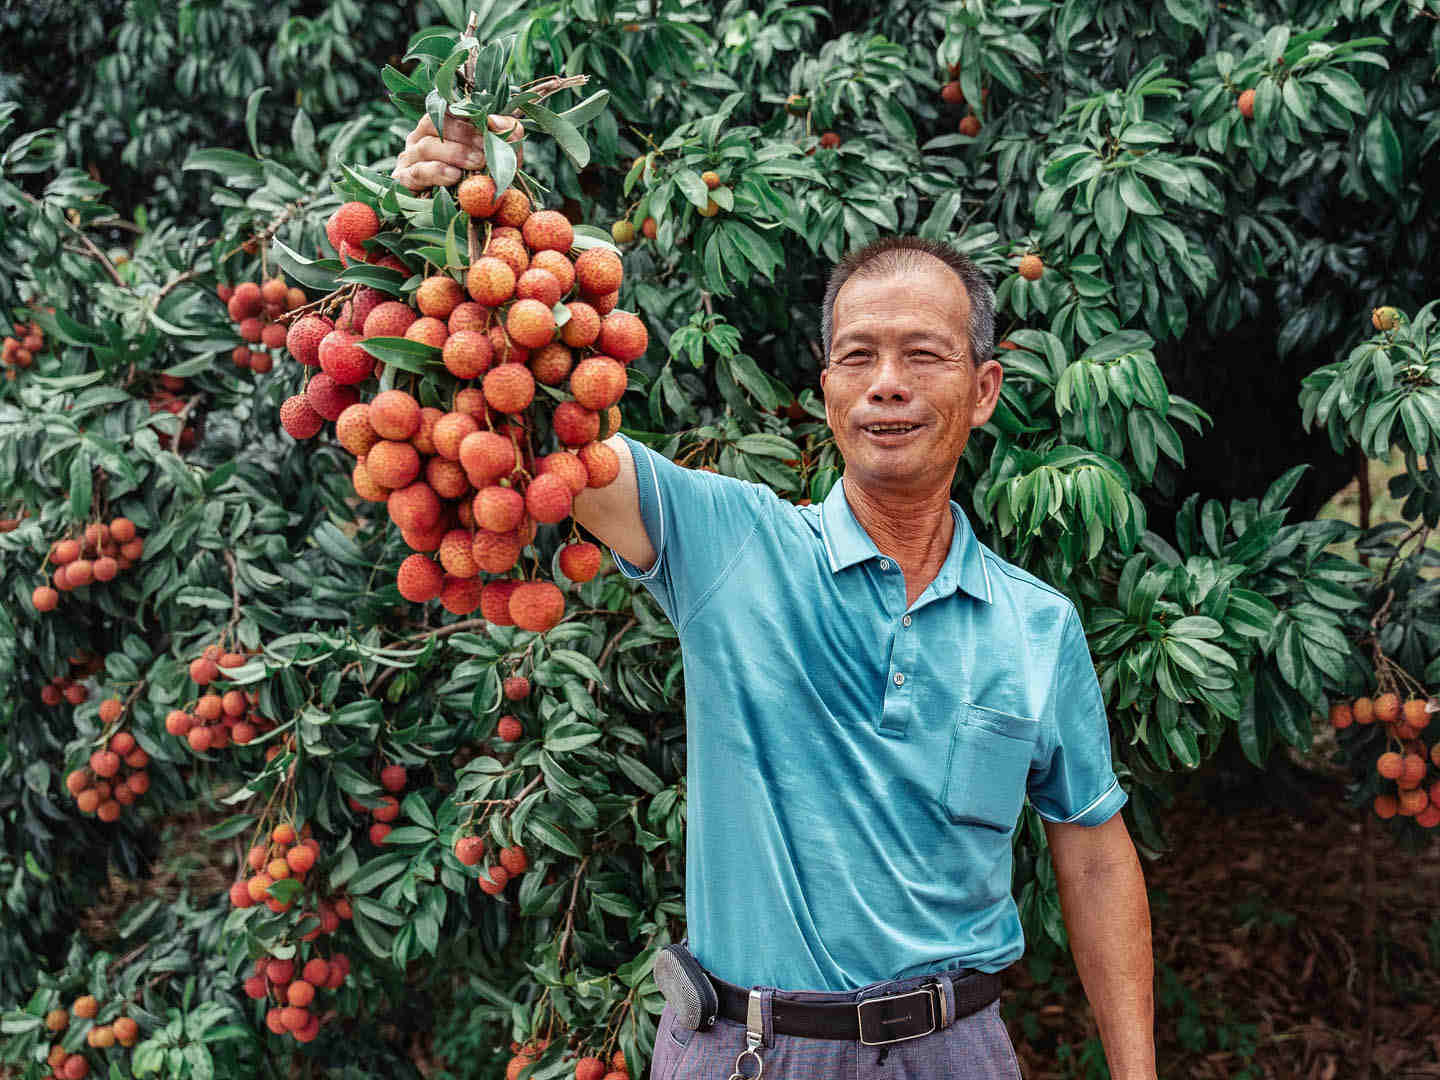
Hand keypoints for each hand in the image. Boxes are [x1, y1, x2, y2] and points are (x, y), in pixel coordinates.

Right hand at [392, 113, 524, 192]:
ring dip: (454, 153)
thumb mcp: (500, 154)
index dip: (466, 114)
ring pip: (426, 147)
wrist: (473, 215)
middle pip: (434, 124)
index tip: (488, 126)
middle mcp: (420, 138)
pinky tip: (454, 177)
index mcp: (440, 125)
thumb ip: (506, 134)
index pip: (446, 108)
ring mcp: (409, 159)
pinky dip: (436, 172)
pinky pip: (416, 173)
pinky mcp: (404, 181)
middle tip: (485, 148)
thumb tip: (496, 121)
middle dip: (463, 135)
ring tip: (477, 163)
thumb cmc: (483, 178)